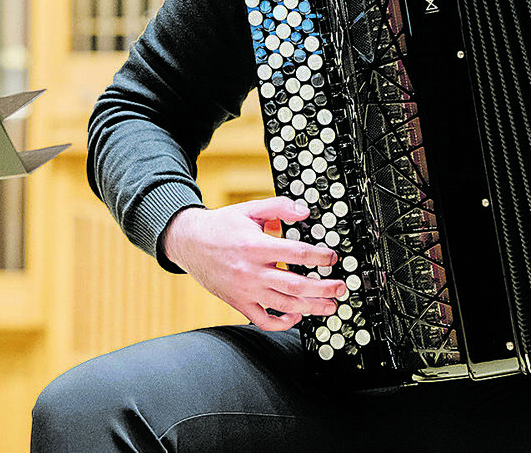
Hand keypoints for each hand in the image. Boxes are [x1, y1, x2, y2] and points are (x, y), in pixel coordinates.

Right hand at [160, 196, 347, 330]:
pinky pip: (262, 320)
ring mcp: (245, 290)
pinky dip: (281, 323)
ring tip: (329, 306)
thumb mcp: (250, 208)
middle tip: (341, 288)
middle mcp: (252, 271)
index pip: (297, 254)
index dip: (320, 257)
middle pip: (296, 285)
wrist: (189, 242)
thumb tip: (304, 212)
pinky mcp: (238, 302)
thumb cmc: (221, 226)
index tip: (332, 258)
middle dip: (323, 288)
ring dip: (311, 307)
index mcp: (256, 246)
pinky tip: (296, 316)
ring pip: (284, 305)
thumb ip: (279, 207)